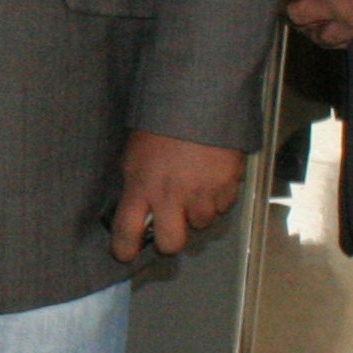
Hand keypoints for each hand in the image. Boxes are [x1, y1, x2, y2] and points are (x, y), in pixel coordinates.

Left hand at [109, 129, 243, 260]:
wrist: (199, 99)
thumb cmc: (160, 122)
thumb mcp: (135, 153)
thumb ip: (136, 184)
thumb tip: (138, 210)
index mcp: (141, 185)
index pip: (126, 231)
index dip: (124, 249)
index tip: (124, 254)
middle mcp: (171, 196)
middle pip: (171, 244)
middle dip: (170, 240)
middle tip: (169, 226)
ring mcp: (202, 193)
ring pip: (201, 224)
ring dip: (196, 213)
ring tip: (193, 187)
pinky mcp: (228, 186)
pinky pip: (223, 206)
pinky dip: (218, 198)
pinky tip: (211, 177)